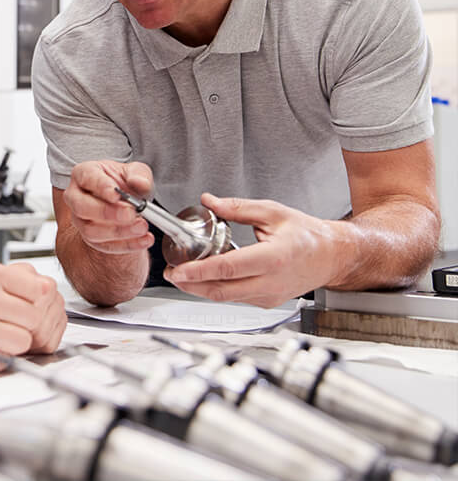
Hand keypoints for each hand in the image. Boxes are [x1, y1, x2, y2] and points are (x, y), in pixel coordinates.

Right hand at [0, 262, 65, 373]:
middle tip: (10, 327)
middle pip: (35, 316)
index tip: (27, 308)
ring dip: (15, 344)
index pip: (39, 287)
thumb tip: (47, 290)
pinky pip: (6, 360)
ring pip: (24, 340)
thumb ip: (9, 282)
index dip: (37, 301)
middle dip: (26, 325)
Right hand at [62, 160, 155, 254]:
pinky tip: (144, 239)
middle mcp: (76, 197)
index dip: (101, 187)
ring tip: (141, 227)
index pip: (87, 178)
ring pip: (91, 231)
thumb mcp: (136, 171)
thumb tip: (139, 183)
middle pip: (82, 207)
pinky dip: (126, 245)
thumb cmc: (125, 183)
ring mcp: (80, 220)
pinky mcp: (90, 239)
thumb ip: (139, 175)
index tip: (116, 194)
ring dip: (119, 232)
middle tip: (131, 214)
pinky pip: (104, 246)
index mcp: (83, 173)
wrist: (127, 203)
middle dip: (107, 213)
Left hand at [163, 193, 342, 307]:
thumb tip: (210, 201)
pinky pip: (236, 298)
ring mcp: (269, 296)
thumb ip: (237, 208)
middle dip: (191, 285)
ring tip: (182, 275)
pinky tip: (205, 278)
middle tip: (171, 274)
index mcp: (273, 258)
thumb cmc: (307, 235)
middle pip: (222, 291)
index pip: (228, 268)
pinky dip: (217, 289)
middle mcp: (271, 282)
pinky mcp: (267, 302)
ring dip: (201, 288)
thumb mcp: (272, 212)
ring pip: (227, 297)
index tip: (178, 269)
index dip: (199, 271)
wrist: (331, 256)